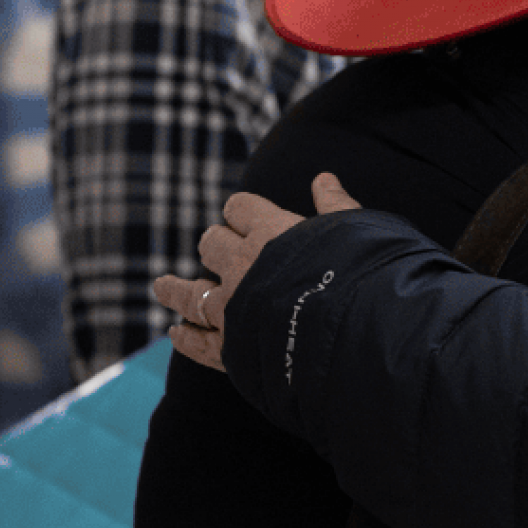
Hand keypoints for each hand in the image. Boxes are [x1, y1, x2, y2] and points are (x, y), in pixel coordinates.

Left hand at [152, 173, 361, 370]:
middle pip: (212, 244)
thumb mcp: (356, 228)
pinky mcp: (231, 349)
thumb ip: (336, 205)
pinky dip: (185, 337)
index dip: (242, 212)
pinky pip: (198, 342)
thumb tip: (323, 178)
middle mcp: (243, 265)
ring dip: (175, 288)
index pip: (241, 207)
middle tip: (216, 251)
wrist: (358, 330)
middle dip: (215, 246)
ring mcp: (232, 307)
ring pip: (189, 293)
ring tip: (162, 285)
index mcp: (272, 231)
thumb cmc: (365, 273)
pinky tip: (176, 333)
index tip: (245, 218)